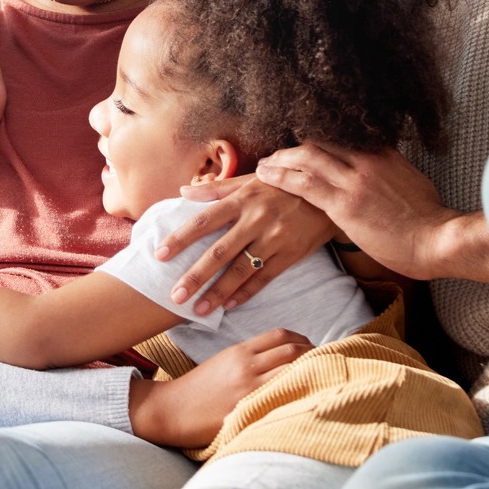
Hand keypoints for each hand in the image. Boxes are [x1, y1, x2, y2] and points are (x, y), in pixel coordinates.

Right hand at [127, 328, 311, 447]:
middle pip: (293, 351)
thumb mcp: (221, 364)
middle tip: (327, 363)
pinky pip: (282, 397)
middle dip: (315, 355)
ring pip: (292, 371)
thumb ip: (247, 359)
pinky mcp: (248, 409)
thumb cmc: (195, 390)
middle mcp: (247, 366)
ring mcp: (249, 388)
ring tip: (324, 381)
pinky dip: (299, 394)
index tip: (314, 348)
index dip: (303, 340)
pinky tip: (309, 400)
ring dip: (313, 374)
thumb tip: (276, 360)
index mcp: (240, 351)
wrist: (170, 410)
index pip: (281, 336)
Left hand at [153, 175, 338, 316]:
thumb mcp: (251, 179)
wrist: (327, 192)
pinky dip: (246, 293)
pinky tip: (229, 305)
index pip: (204, 221)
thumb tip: (183, 191)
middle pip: (220, 252)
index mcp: (243, 199)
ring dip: (218, 292)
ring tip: (198, 309)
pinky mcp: (291, 254)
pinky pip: (265, 278)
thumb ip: (216, 189)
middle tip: (175, 295)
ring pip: (241, 270)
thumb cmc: (282, 184)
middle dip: (196, 276)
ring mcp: (275, 239)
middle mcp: (257, 220)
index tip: (160, 255)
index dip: (181, 238)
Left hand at [254, 143, 488, 284]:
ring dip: (280, 160)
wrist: (438, 240)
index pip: (340, 138)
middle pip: (319, 143)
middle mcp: (368, 160)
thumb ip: (392, 173)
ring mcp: (355, 180)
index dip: (316, 143)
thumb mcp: (412, 184)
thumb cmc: (429, 222)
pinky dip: (281, 177)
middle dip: (293, 149)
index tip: (301, 148)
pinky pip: (304, 184)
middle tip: (275, 155)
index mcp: (384, 154)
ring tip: (263, 165)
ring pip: (307, 157)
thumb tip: (383, 175)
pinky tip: (265, 176)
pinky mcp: (345, 204)